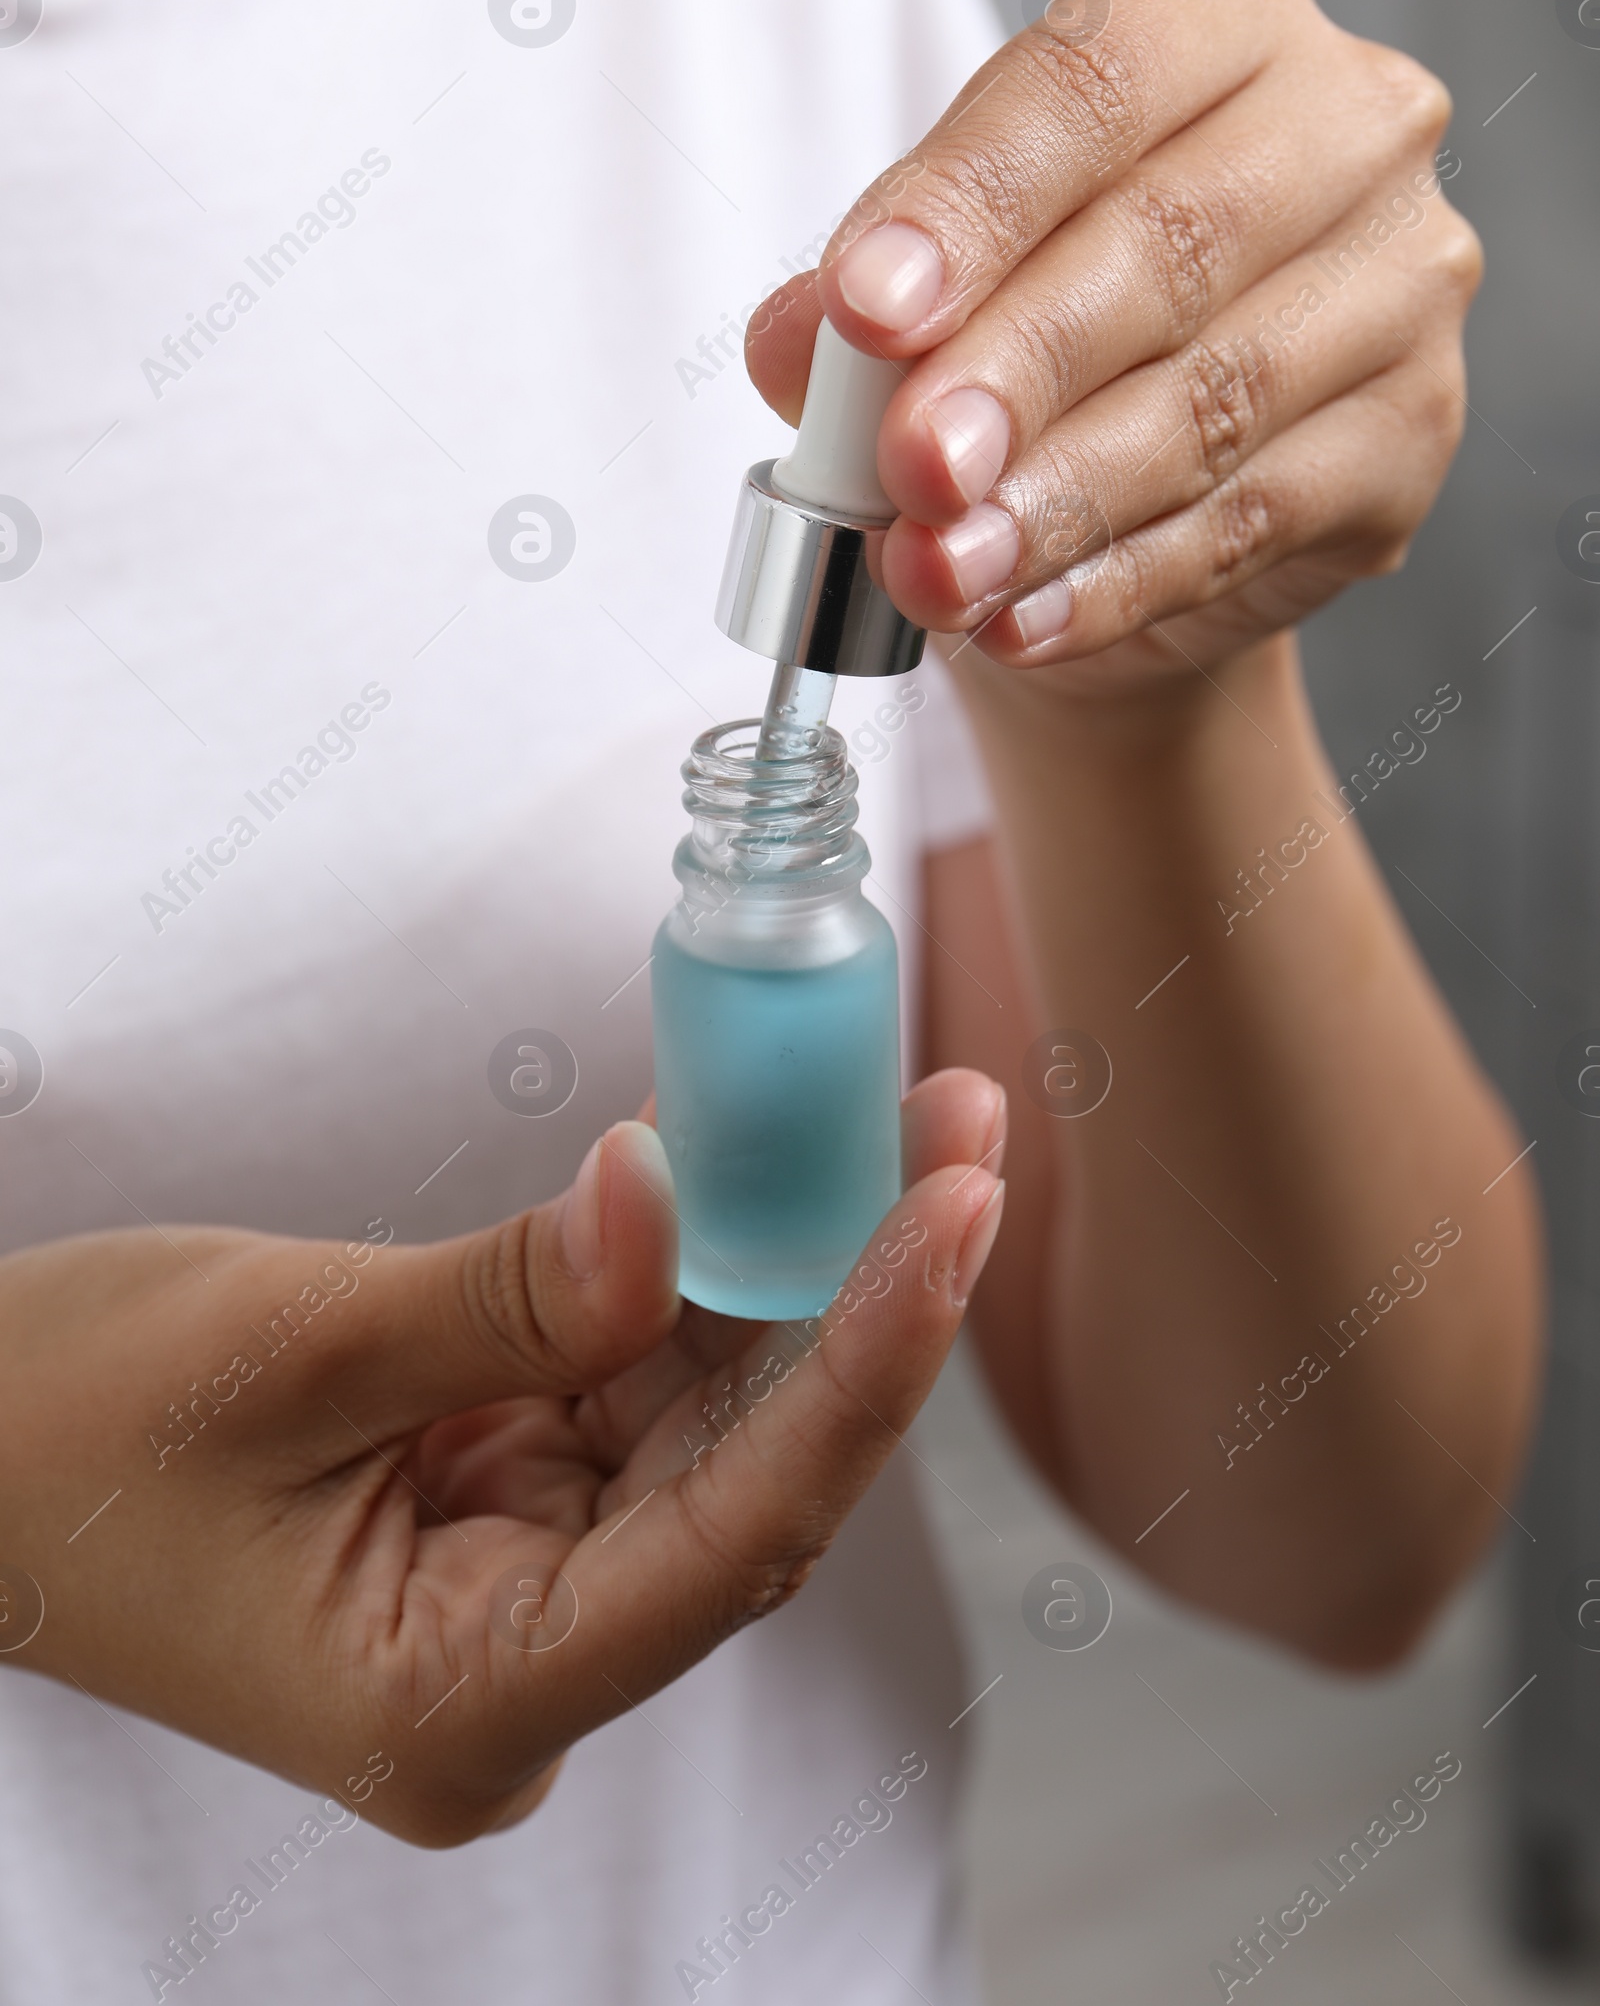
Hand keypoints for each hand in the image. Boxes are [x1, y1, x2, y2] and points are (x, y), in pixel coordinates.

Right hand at [0, 1073, 1002, 1844]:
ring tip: (906, 1119)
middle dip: (866, 1295)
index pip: (735, 1541)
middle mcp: (522, 1669)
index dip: (866, 1368)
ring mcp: (522, 1590)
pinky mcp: (510, 1509)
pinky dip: (702, 1275)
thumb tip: (678, 1196)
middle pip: (754, 1481)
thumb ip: (514, 1296)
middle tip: (961, 1124)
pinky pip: (643, 1391)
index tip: (955, 1209)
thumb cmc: (68, 1429)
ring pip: (715, 1428)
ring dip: (804, 1271)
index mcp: (460, 1703)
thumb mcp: (290, 1350)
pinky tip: (773, 1165)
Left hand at [745, 0, 1480, 698]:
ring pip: (1216, 397)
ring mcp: (1404, 277)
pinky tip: (1021, 618)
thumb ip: (860, 306)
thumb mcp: (926, 292)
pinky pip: (1253, 516)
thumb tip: (806, 343)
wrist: (1140, 487)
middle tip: (911, 466)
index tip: (870, 307)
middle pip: (1171, 240)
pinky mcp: (1414, 434)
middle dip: (1016, 369)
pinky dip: (1118, 579)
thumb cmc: (1037, 337)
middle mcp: (1344, 116)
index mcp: (1216, 11)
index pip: (1096, 78)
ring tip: (942, 570)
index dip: (974, 199)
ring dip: (1058, 501)